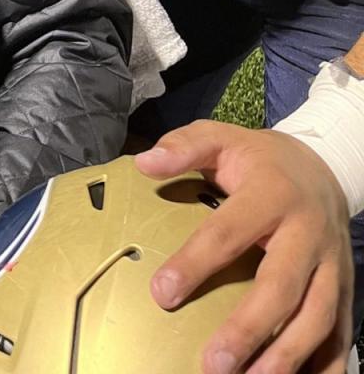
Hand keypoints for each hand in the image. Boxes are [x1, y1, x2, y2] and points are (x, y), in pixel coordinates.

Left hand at [136, 122, 352, 372]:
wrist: (325, 167)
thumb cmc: (261, 159)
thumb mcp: (222, 138)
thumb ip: (184, 147)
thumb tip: (144, 163)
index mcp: (272, 193)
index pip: (228, 231)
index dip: (195, 263)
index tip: (161, 293)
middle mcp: (307, 233)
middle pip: (281, 286)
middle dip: (249, 328)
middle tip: (214, 363)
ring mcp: (332, 266)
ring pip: (317, 318)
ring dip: (286, 357)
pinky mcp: (345, 289)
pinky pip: (341, 334)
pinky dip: (327, 366)